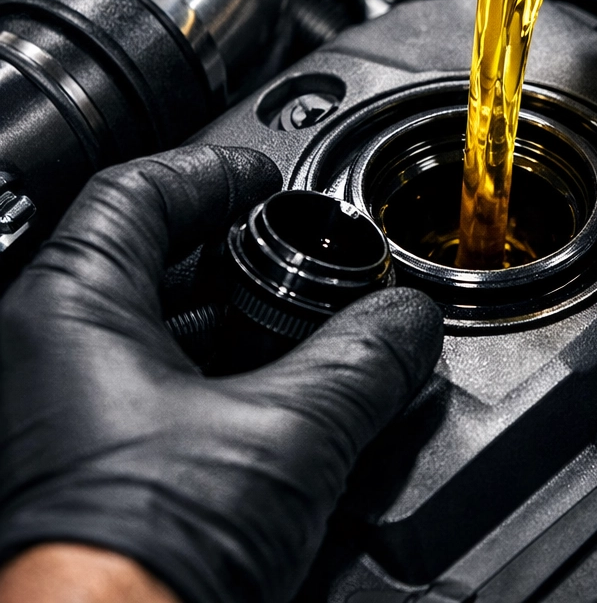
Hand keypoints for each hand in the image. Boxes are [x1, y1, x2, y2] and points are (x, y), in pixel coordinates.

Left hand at [0, 146, 442, 602]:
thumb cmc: (136, 566)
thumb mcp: (287, 434)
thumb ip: (364, 362)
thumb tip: (408, 323)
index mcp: (70, 315)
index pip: (135, 193)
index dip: (212, 170)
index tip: (261, 172)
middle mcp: (49, 357)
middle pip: (147, 258)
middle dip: (236, 251)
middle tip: (299, 249)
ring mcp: (65, 414)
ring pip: (153, 329)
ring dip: (235, 320)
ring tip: (302, 324)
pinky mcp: (89, 467)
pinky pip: (156, 388)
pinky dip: (219, 374)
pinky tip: (274, 395)